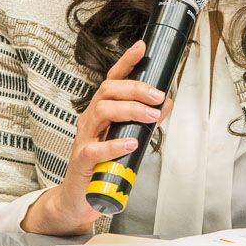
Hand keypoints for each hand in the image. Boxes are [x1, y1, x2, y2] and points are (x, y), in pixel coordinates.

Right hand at [22, 40, 172, 234]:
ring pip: (102, 111)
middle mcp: (90, 119)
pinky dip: (116, 144)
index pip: (112, 81)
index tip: (141, 48)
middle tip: (158, 96)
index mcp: (101, 111)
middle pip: (108, 91)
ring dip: (130, 110)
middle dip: (136, 89)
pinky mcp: (82, 160)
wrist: (79, 197)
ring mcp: (84, 138)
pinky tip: (132, 142)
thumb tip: (166, 103)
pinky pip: (96, 148)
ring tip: (151, 116)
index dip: (126, 63)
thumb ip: (144, 121)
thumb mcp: (126, 139)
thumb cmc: (101, 165)